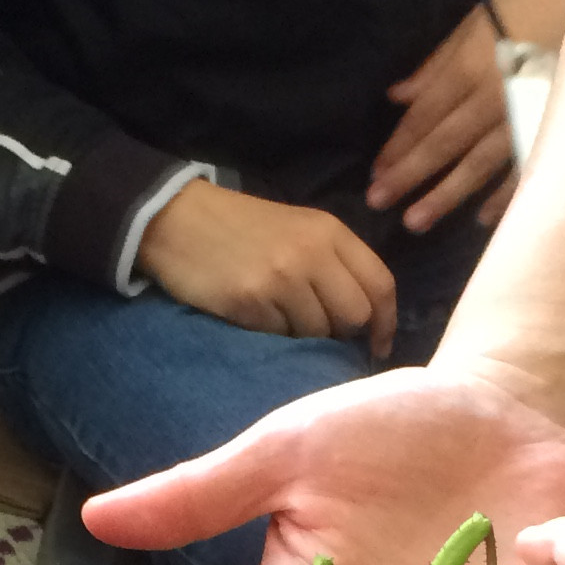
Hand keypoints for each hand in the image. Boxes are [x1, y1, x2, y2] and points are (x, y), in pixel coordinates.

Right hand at [139, 179, 398, 358]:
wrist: (178, 218)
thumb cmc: (242, 226)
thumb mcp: (298, 227)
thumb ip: (335, 261)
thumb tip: (365, 316)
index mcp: (329, 231)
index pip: (380, 284)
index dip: (386, 322)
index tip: (379, 345)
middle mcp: (311, 253)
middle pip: (355, 316)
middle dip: (344, 333)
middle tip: (321, 332)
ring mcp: (281, 278)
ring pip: (318, 332)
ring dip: (305, 336)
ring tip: (280, 316)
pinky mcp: (250, 301)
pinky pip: (281, 337)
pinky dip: (274, 334)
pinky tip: (256, 314)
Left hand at [369, 0, 564, 237]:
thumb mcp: (477, 19)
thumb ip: (438, 63)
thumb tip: (398, 96)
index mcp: (469, 67)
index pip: (424, 115)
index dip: (398, 145)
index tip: (375, 172)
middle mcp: (492, 97)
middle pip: (445, 143)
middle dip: (410, 175)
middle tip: (379, 204)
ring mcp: (525, 116)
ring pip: (479, 164)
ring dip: (446, 195)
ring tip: (416, 222)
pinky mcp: (554, 126)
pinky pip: (525, 168)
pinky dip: (504, 196)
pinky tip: (482, 219)